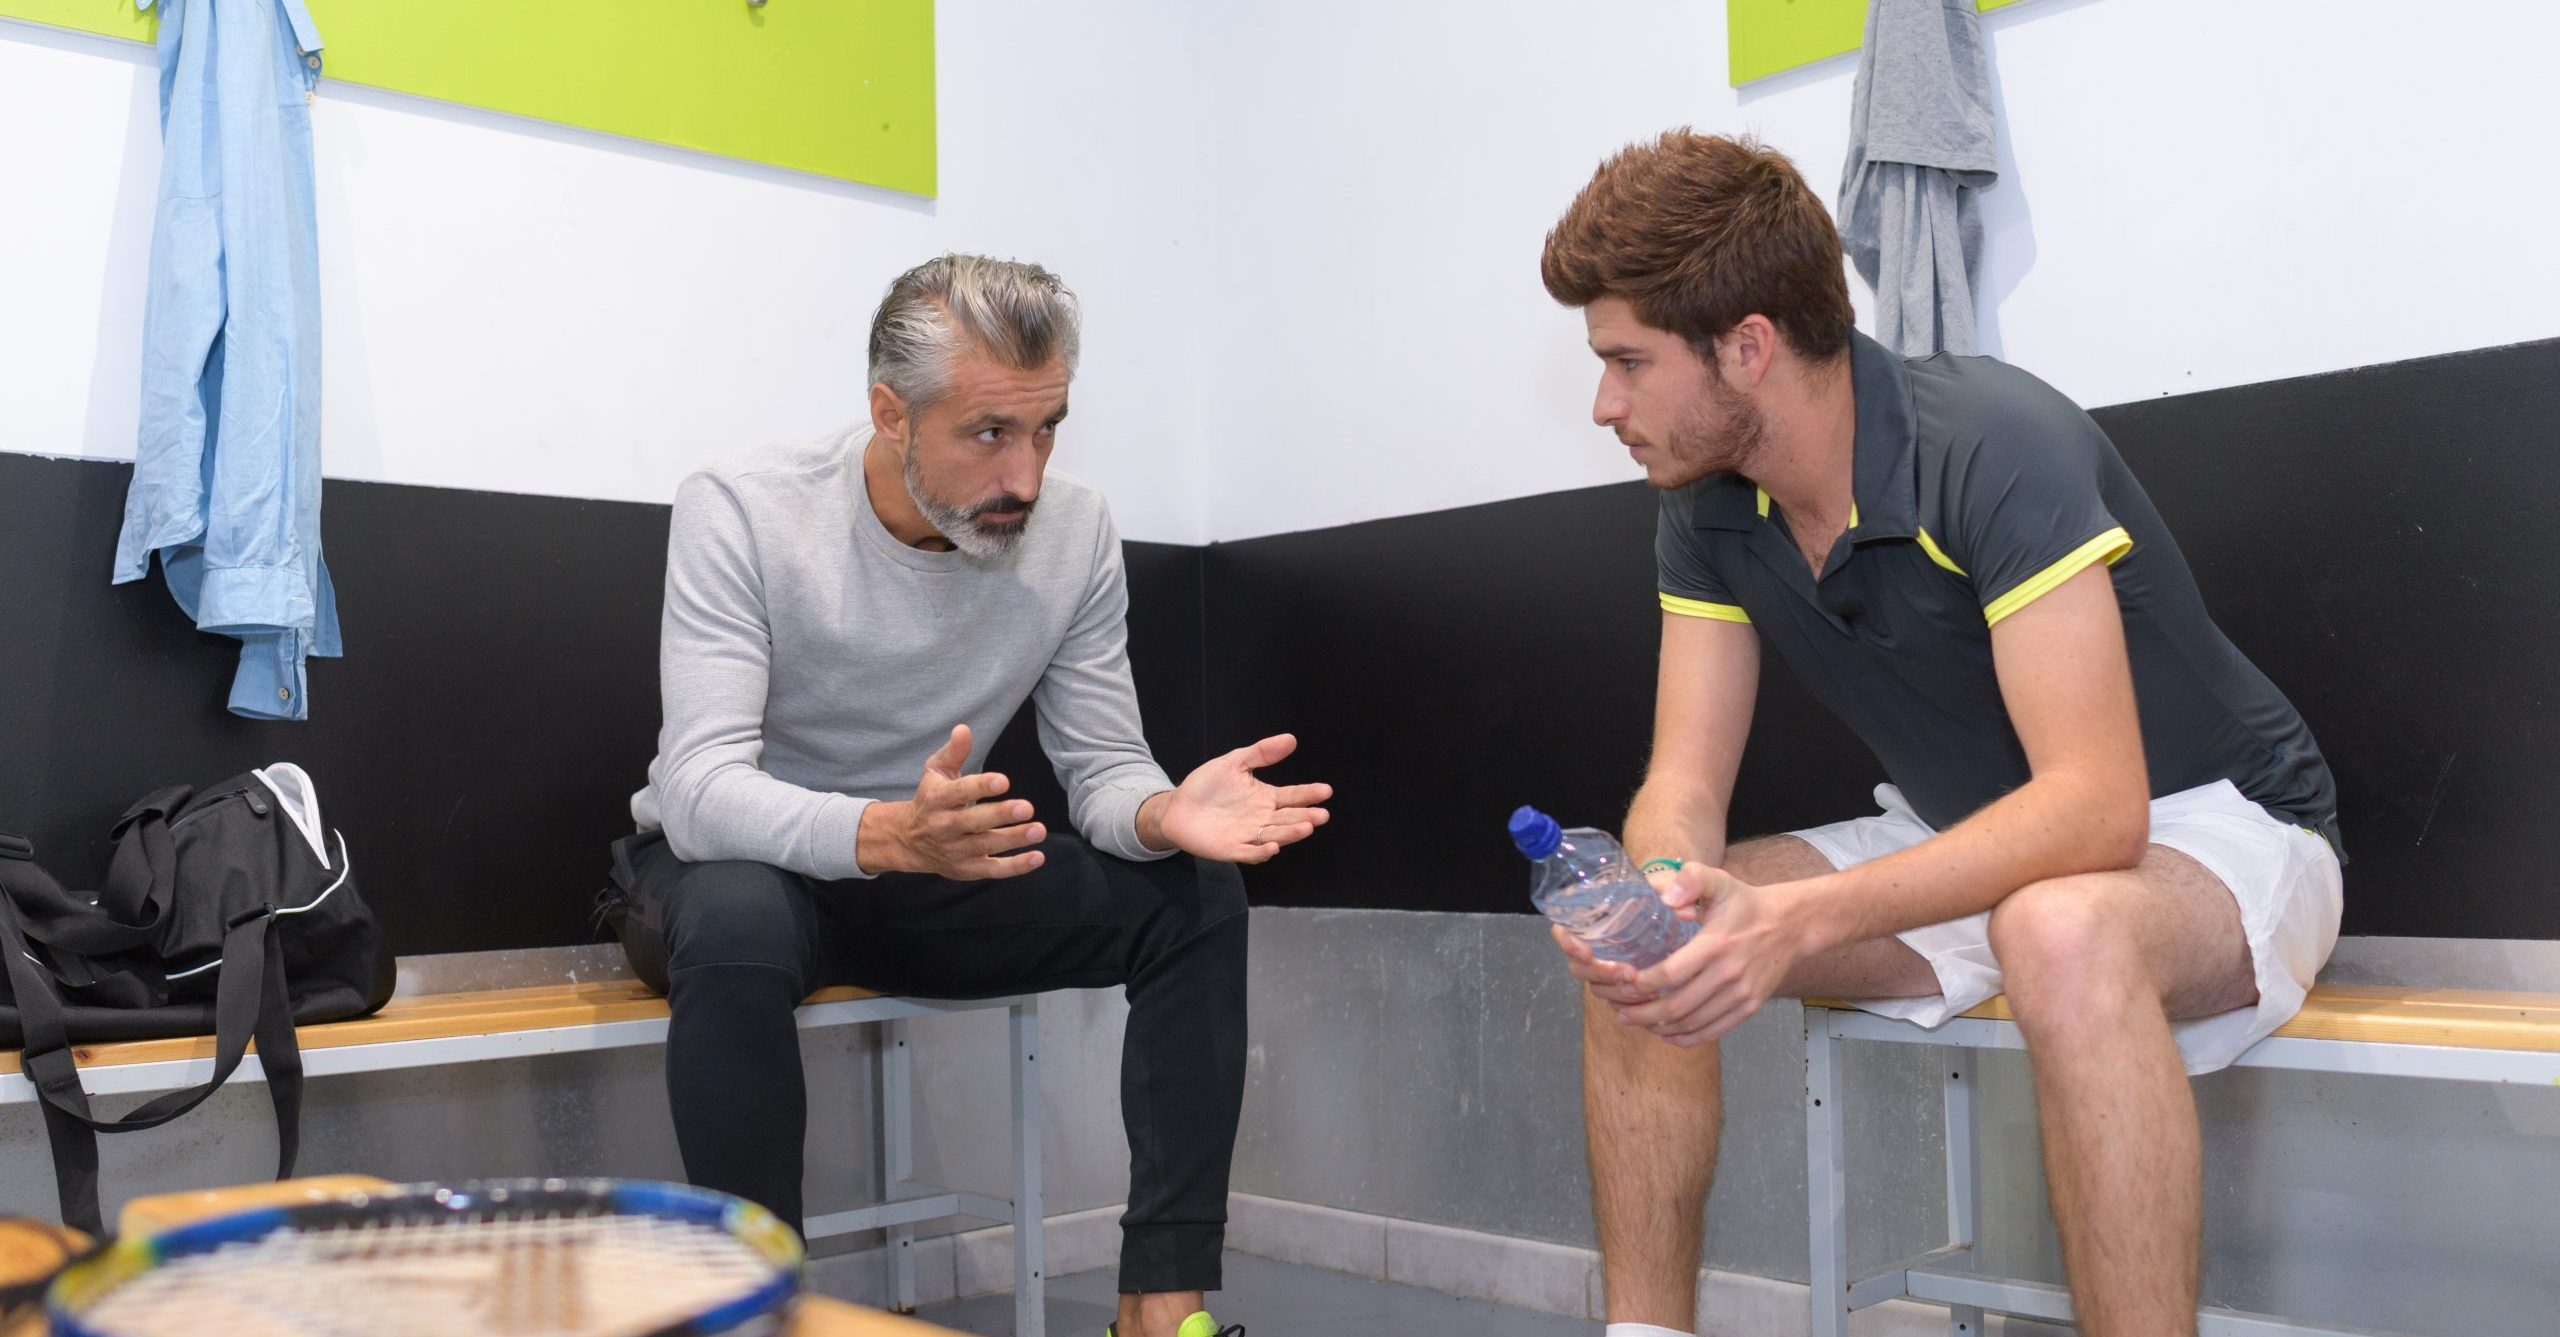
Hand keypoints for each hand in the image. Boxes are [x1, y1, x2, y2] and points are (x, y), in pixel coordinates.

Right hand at [859, 724, 1046, 878]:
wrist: (908, 840)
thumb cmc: (930, 799)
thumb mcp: (935, 772)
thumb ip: (953, 751)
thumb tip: (964, 729)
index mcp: (936, 800)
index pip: (959, 792)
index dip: (981, 787)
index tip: (1004, 781)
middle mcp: (944, 826)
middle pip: (974, 822)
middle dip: (1001, 815)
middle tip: (1027, 807)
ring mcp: (956, 850)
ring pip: (986, 845)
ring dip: (1014, 839)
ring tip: (1039, 830)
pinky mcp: (967, 869)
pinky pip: (993, 871)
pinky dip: (1016, 866)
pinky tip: (1037, 856)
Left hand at [1146, 734, 1331, 862]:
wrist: (1177, 807)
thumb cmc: (1207, 785)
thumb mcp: (1234, 763)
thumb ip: (1261, 753)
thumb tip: (1291, 739)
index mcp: (1265, 798)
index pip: (1292, 796)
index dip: (1308, 794)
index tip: (1325, 791)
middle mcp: (1262, 818)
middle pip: (1288, 818)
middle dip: (1306, 816)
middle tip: (1322, 814)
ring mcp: (1248, 835)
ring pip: (1275, 835)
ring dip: (1291, 833)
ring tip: (1306, 827)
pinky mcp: (1231, 849)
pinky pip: (1250, 853)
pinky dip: (1262, 851)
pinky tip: (1273, 846)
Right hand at [1547, 863, 1689, 1005]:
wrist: (1682, 912)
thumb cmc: (1667, 893)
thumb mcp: (1672, 883)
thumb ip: (1681, 887)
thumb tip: (1685, 912)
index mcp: (1594, 915)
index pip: (1564, 930)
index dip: (1568, 944)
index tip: (1588, 952)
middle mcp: (1595, 943)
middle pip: (1578, 967)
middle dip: (1600, 974)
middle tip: (1628, 973)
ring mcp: (1607, 965)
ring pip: (1597, 987)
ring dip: (1617, 992)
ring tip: (1646, 989)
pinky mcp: (1622, 983)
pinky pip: (1616, 1001)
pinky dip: (1631, 1004)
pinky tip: (1653, 1000)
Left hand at [1615, 864, 1805, 1046]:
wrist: (1790, 924)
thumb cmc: (1745, 904)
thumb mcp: (1719, 881)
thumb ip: (1692, 879)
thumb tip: (1666, 899)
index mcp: (1716, 944)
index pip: (1671, 973)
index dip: (1642, 984)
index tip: (1622, 984)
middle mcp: (1729, 974)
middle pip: (1677, 1006)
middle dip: (1643, 1013)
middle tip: (1620, 1012)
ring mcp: (1741, 995)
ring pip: (1693, 1023)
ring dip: (1660, 1027)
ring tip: (1636, 1021)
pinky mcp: (1749, 1007)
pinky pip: (1714, 1031)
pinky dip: (1687, 1038)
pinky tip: (1666, 1034)